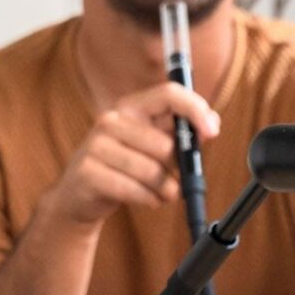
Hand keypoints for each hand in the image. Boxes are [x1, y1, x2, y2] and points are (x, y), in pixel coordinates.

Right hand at [43, 82, 219, 227]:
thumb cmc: (128, 167)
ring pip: (152, 172)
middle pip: (165, 145)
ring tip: (158, 191)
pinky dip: (150, 200)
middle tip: (170, 178)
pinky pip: (136, 190)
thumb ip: (184, 134)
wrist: (80, 196)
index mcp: (131, 107)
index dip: (195, 109)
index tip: (213, 133)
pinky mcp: (88, 172)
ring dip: (165, 189)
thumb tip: (212, 124)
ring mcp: (96, 145)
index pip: (169, 94)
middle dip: (175, 169)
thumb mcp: (157, 146)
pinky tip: (146, 199)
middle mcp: (110, 120)